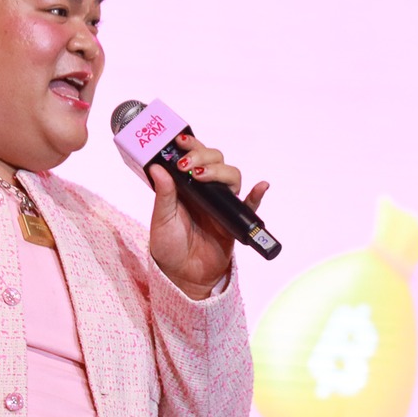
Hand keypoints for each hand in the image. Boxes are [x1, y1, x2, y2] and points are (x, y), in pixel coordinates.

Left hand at [147, 132, 269, 298]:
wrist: (183, 274)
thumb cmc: (170, 246)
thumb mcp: (161, 219)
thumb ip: (163, 194)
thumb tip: (157, 167)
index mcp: (187, 186)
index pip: (193, 157)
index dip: (190, 146)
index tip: (180, 141)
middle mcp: (206, 190)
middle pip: (216, 160)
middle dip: (202, 157)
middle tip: (187, 166)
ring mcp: (222, 203)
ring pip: (232, 176)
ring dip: (220, 172)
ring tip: (202, 178)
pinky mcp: (234, 219)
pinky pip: (251, 205)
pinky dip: (258, 194)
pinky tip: (261, 187)